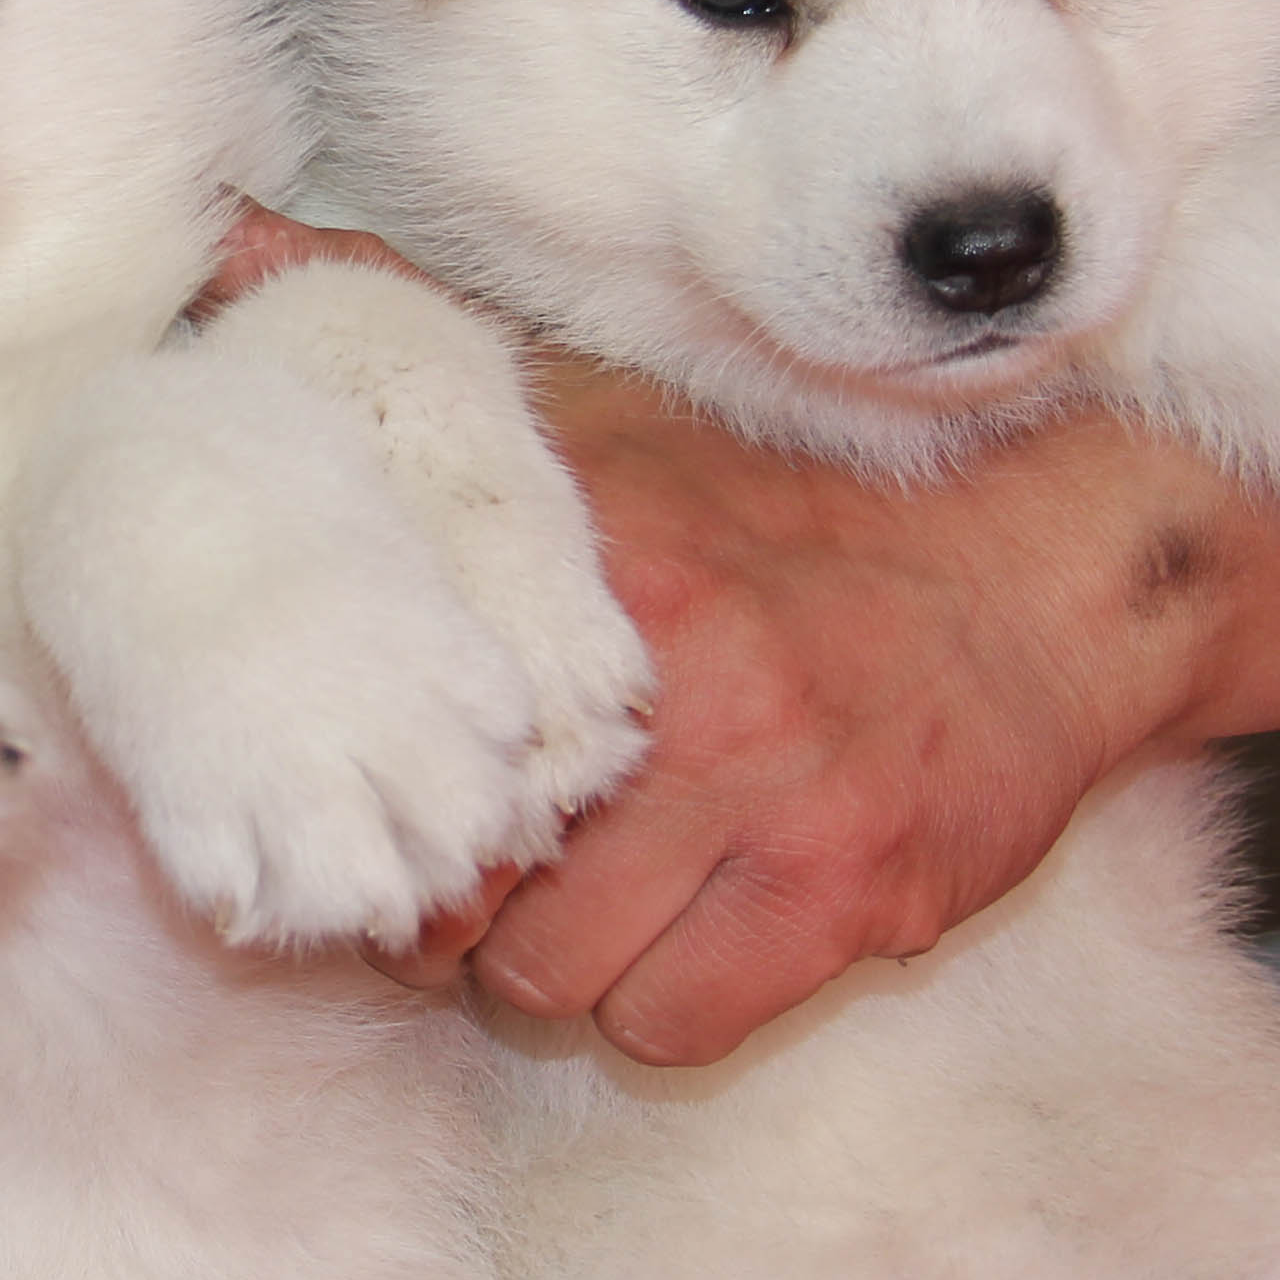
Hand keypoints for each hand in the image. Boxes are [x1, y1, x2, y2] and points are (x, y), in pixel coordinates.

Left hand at [194, 203, 1279, 1067]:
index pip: (396, 715)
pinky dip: (656, 1003)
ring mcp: (773, 799)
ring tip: (576, 902)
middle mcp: (682, 680)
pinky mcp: (849, 899)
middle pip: (454, 889)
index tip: (369, 781)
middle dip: (444, 903)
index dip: (364, 777)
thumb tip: (232, 254)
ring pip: (550, 978)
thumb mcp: (595, 395)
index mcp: (597, 554)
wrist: (1047, 577)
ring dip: (545, 965)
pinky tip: (678, 936)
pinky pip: (668, 1025)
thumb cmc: (786, 500)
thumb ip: (397, 323)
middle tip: (469, 868)